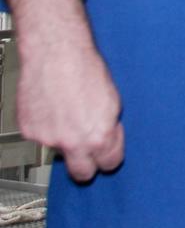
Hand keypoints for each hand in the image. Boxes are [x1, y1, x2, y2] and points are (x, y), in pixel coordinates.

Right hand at [18, 39, 123, 180]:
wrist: (56, 53)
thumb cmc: (86, 69)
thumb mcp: (113, 100)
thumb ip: (109, 126)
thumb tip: (108, 140)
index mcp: (99, 135)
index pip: (109, 164)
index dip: (110, 157)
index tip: (108, 153)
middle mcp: (73, 142)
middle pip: (82, 174)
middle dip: (87, 167)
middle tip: (88, 154)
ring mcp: (48, 138)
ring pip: (59, 151)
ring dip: (65, 139)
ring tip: (68, 112)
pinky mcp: (29, 131)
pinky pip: (41, 137)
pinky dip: (47, 127)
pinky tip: (52, 107)